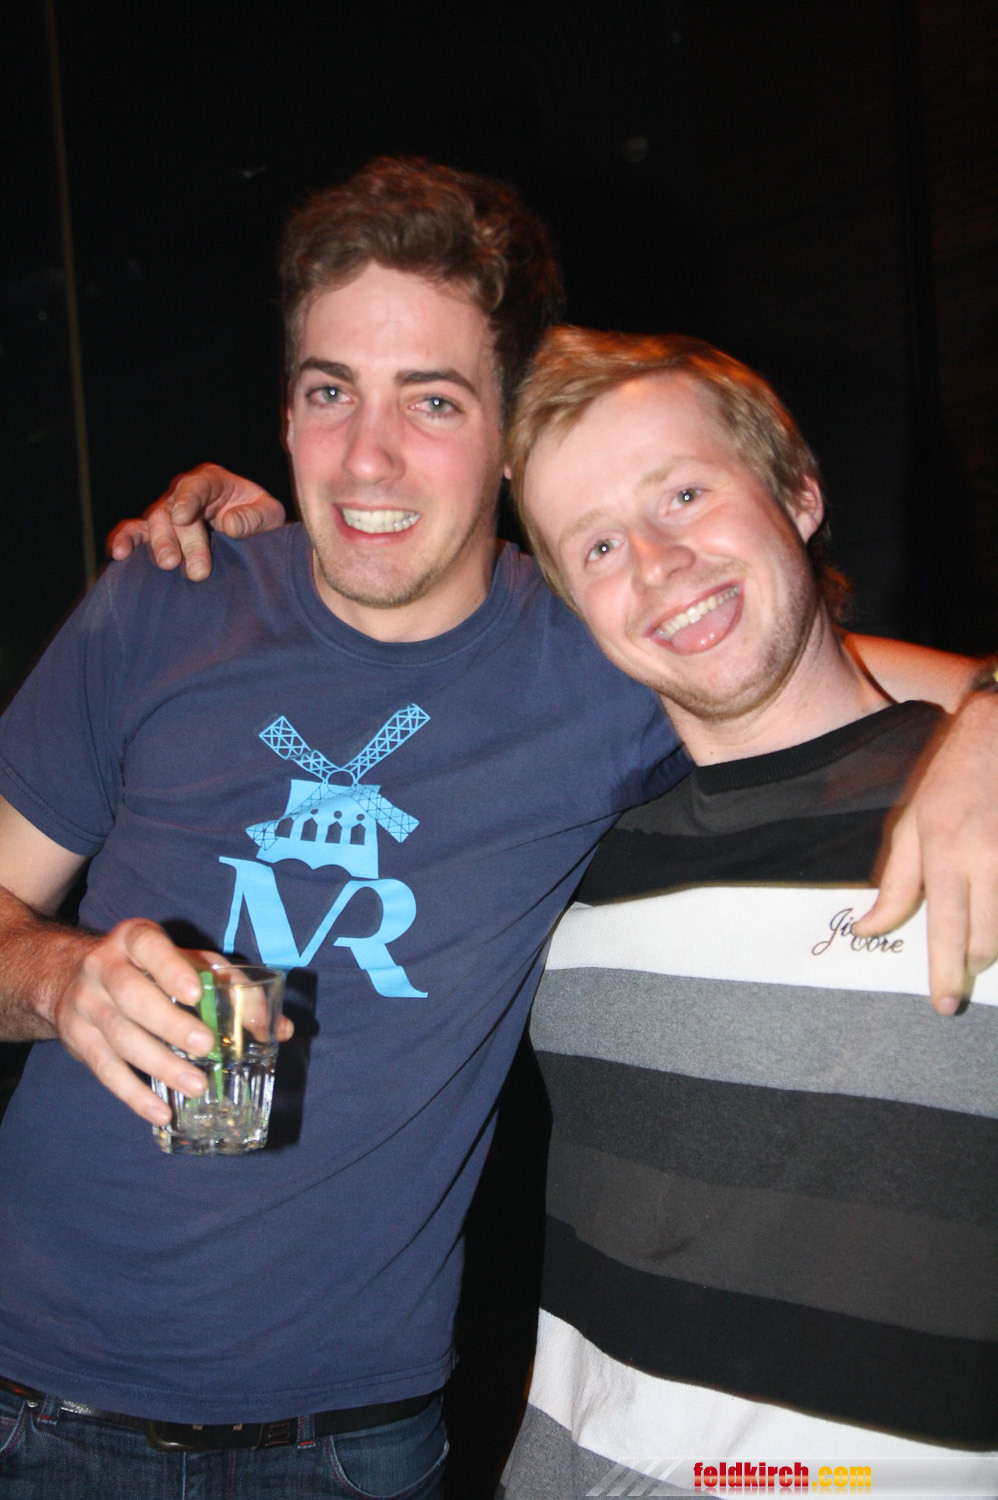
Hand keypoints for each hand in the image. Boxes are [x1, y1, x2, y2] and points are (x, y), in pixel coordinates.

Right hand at [48, 920, 291, 1124]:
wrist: (74, 977)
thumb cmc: (151, 970)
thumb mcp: (186, 963)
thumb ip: (233, 987)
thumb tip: (279, 1029)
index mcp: (134, 939)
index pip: (149, 946)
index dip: (171, 968)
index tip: (197, 993)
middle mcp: (103, 967)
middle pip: (132, 995)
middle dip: (169, 1023)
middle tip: (205, 1046)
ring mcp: (86, 1005)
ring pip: (120, 1037)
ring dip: (160, 1065)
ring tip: (196, 1086)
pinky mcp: (78, 1040)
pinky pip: (105, 1071)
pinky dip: (134, 1095)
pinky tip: (161, 1113)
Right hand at [106, 464, 285, 580]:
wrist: (252, 535)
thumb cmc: (259, 519)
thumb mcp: (269, 515)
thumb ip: (254, 517)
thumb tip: (229, 523)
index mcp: (211, 481)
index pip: (196, 485)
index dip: (188, 500)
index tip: (184, 517)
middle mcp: (184, 493)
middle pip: (174, 510)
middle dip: (185, 540)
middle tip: (199, 570)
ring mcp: (166, 512)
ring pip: (154, 522)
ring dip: (160, 545)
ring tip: (169, 565)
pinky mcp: (154, 531)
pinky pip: (133, 531)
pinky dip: (124, 540)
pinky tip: (120, 554)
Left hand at [854, 693, 997, 1013]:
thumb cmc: (951, 778)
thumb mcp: (910, 825)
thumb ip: (896, 884)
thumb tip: (869, 928)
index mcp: (947, 854)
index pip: (946, 930)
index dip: (946, 973)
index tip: (945, 1004)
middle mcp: (988, 860)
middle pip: (988, 940)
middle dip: (974, 963)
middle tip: (962, 969)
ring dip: (995, 940)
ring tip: (977, 940)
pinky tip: (991, 904)